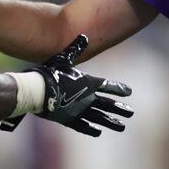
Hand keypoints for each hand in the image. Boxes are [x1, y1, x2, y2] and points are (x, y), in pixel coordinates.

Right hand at [1, 34, 133, 135]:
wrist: (37, 91)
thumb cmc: (49, 72)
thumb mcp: (63, 59)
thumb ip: (75, 49)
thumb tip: (84, 36)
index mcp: (88, 82)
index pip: (107, 85)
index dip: (118, 88)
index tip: (128, 92)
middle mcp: (87, 98)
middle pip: (107, 104)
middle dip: (119, 108)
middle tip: (131, 113)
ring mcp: (79, 110)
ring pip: (99, 118)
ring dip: (111, 121)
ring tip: (121, 126)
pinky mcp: (68, 120)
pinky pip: (83, 126)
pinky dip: (91, 129)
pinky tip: (98, 132)